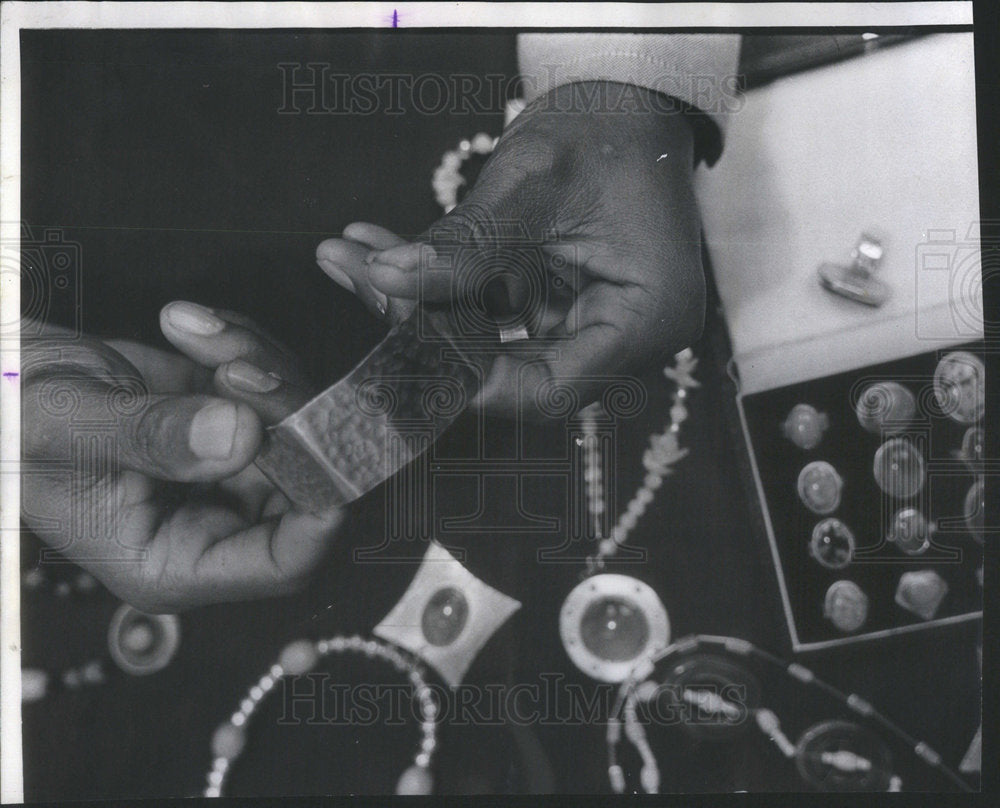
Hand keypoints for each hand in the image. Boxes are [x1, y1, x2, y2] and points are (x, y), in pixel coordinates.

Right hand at [21, 303, 342, 612]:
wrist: (3, 380)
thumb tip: (239, 436)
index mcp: (174, 561)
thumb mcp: (70, 428)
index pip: (283, 563)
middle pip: (303, 484)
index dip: (320, 512)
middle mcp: (213, 525)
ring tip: (198, 336)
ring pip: (296, 427)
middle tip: (237, 366)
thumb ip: (152, 436)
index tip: (320, 443)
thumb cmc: (12, 423)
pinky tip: (197, 331)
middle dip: (285, 415)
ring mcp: (226, 473)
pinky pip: (272, 389)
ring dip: (262, 368)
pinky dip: (249, 349)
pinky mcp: (228, 424)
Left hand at [316, 81, 704, 415]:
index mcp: (645, 319)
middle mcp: (625, 338)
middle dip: (428, 329)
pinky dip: (443, 288)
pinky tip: (386, 253)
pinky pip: (493, 316)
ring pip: (490, 345)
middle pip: (511, 371)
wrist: (628, 100)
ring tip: (357, 255)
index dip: (470, 380)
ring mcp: (590, 325)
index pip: (547, 390)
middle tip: (363, 275)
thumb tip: (386, 278)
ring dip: (422, 305)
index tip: (399, 341)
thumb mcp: (531, 184)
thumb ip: (463, 245)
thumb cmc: (604, 130)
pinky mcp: (560, 308)